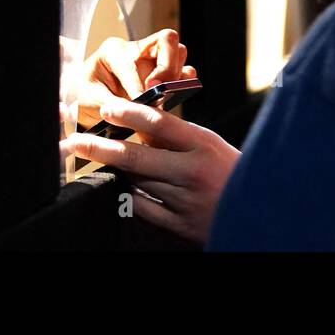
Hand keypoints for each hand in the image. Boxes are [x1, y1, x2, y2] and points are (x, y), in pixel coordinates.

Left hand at [60, 98, 239, 243]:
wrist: (260, 212)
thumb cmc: (232, 172)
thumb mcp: (211, 144)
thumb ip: (179, 137)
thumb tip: (140, 126)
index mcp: (203, 145)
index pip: (160, 124)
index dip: (129, 115)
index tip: (108, 109)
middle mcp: (192, 172)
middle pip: (137, 156)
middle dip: (100, 148)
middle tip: (74, 142)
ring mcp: (184, 200)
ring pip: (136, 182)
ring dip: (114, 170)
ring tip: (95, 159)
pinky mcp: (179, 225)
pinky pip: (142, 208)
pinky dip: (128, 195)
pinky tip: (120, 186)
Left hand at [74, 30, 195, 128]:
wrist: (88, 104)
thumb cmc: (85, 98)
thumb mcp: (91, 101)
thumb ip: (115, 104)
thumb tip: (138, 108)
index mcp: (113, 51)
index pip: (131, 61)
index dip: (136, 82)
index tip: (140, 99)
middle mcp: (137, 50)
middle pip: (167, 41)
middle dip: (166, 66)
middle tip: (158, 89)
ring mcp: (153, 60)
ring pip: (179, 53)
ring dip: (174, 75)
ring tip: (163, 95)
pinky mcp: (164, 74)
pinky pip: (184, 71)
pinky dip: (183, 83)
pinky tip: (172, 96)